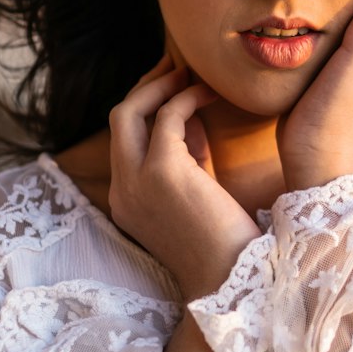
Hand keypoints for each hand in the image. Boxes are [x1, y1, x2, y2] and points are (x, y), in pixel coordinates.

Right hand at [107, 53, 261, 300]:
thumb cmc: (226, 247)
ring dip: (160, 86)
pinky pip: (166, 116)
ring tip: (191, 73)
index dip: (148, 111)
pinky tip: (211, 93)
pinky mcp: (162, 172)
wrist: (234, 283)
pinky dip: (186, 98)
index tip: (175, 91)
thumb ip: (187, 164)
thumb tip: (192, 122)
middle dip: (145, 88)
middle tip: (176, 68)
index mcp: (127, 204)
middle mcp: (123, 192)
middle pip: (118, 120)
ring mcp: (136, 182)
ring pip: (130, 111)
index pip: (125, 142)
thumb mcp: (195, 200)